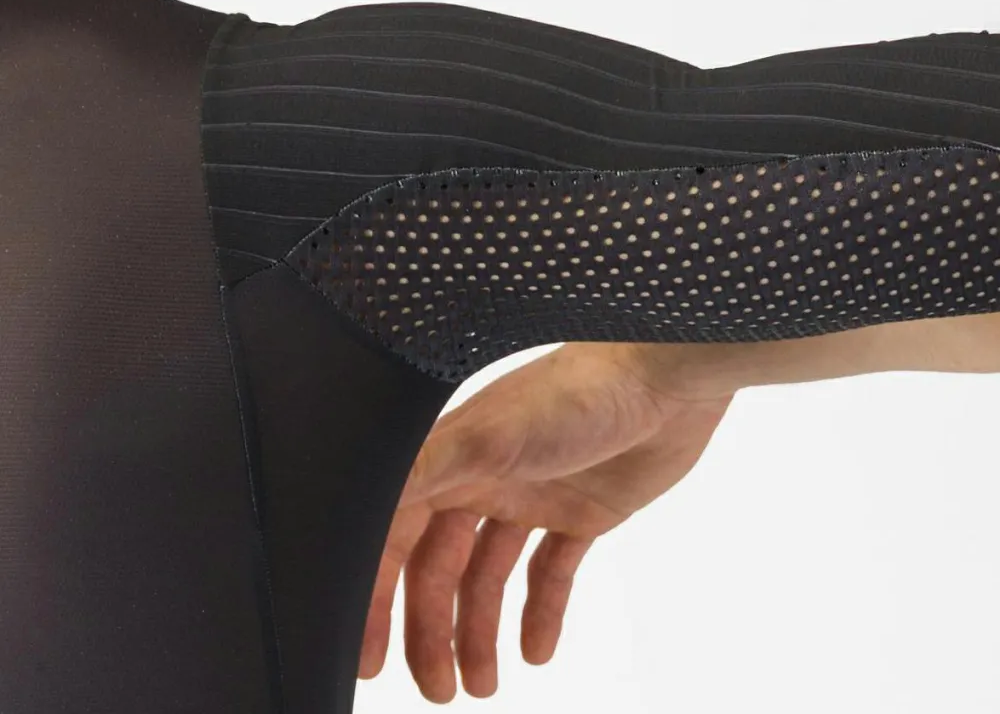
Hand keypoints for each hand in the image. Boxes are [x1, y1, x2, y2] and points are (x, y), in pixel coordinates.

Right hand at [358, 341, 734, 701]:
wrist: (666, 378)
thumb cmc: (576, 394)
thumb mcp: (491, 436)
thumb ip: (425, 470)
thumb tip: (359, 501)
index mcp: (453, 460)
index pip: (397, 537)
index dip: (378, 594)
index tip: (368, 654)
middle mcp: (485, 479)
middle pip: (441, 566)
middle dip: (431, 629)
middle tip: (437, 691)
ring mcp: (533, 496)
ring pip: (491, 576)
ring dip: (481, 630)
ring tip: (483, 685)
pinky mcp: (582, 511)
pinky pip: (551, 570)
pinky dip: (542, 610)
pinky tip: (538, 651)